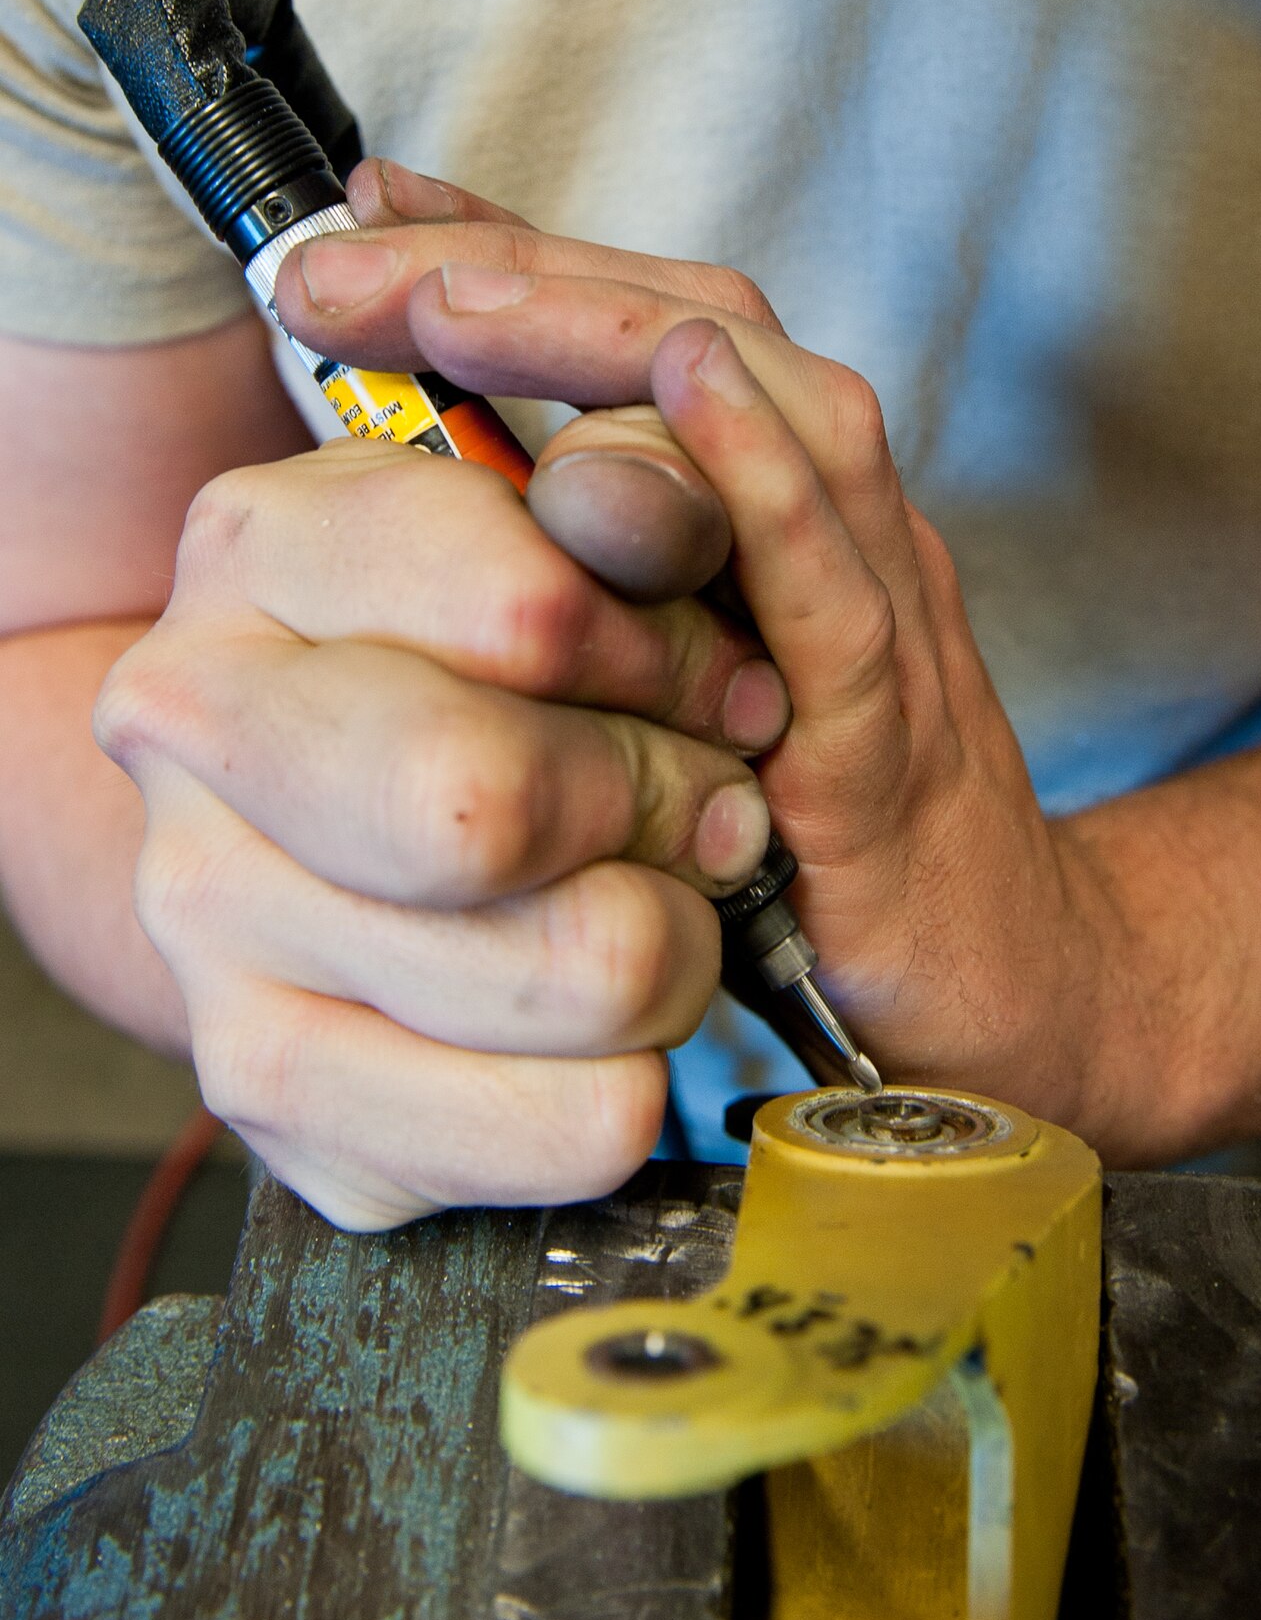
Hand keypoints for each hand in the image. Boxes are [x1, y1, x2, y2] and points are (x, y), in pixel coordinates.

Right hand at [94, 371, 794, 1225]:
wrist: (324, 821)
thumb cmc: (487, 665)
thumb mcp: (565, 534)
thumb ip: (645, 493)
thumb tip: (660, 515)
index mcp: (257, 551)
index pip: (531, 612)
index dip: (674, 654)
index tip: (707, 674)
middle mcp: (194, 741)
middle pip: (493, 809)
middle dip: (667, 804)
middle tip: (699, 800)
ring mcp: (211, 936)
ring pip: (579, 973)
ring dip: (678, 937)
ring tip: (642, 897)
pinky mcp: (284, 1102)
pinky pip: (579, 1126)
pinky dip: (639, 1073)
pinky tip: (589, 1019)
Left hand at [273, 161, 1124, 1149]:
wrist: (1006, 997)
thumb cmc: (822, 856)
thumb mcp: (691, 709)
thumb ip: (605, 609)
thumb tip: (435, 530)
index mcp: (783, 528)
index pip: (659, 338)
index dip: (519, 262)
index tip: (366, 225)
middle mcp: (841, 544)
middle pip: (711, 339)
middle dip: (528, 277)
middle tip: (353, 259)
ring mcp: (882, 635)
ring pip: (789, 428)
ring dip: (616, 344)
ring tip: (460, 302)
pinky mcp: (888, 753)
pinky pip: (840, 603)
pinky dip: (771, 490)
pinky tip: (688, 397)